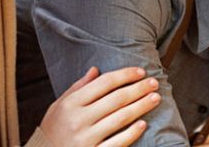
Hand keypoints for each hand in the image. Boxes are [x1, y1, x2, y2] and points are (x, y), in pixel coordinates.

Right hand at [40, 66, 160, 146]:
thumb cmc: (52, 130)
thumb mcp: (59, 106)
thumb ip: (78, 88)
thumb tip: (96, 69)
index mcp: (71, 104)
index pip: (104, 83)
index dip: (125, 75)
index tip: (141, 71)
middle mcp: (78, 119)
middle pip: (116, 99)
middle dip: (139, 89)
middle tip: (154, 83)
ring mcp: (86, 139)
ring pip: (120, 118)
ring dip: (141, 106)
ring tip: (155, 98)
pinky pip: (117, 143)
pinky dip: (131, 133)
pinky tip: (143, 124)